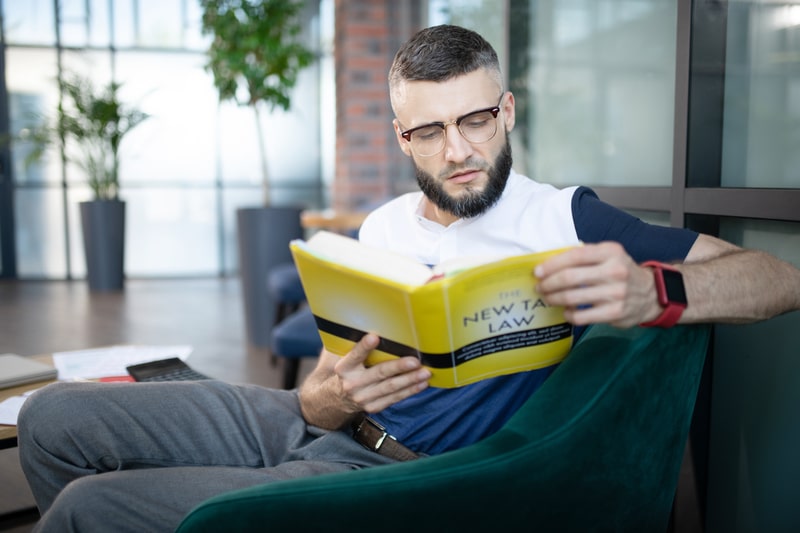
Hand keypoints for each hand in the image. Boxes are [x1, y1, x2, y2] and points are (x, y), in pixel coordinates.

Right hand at [332, 333, 430, 413]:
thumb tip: (375, 324)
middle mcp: (352, 383)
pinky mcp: (373, 407)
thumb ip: (356, 346)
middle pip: (379, 373)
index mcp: (344, 368)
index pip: (355, 355)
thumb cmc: (350, 370)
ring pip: (390, 387)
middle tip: (415, 361)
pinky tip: (422, 384)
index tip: (375, 337)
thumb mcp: (345, 358)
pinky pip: (395, 398)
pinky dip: (410, 391)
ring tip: (425, 373)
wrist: (339, 398)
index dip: (364, 347)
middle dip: (399, 367)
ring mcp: (363, 397)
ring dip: (410, 380)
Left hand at [534, 242, 658, 327]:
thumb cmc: (621, 272)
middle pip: (570, 278)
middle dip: (549, 283)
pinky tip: (567, 311)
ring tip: (548, 298)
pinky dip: (569, 314)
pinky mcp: (615, 313)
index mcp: (610, 252)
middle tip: (540, 287)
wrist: (651, 293)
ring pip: (572, 298)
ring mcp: (616, 293)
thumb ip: (585, 256)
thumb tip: (550, 263)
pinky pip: (581, 316)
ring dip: (554, 299)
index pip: (574, 256)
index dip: (552, 264)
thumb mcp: (609, 255)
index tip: (537, 272)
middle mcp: (615, 271)